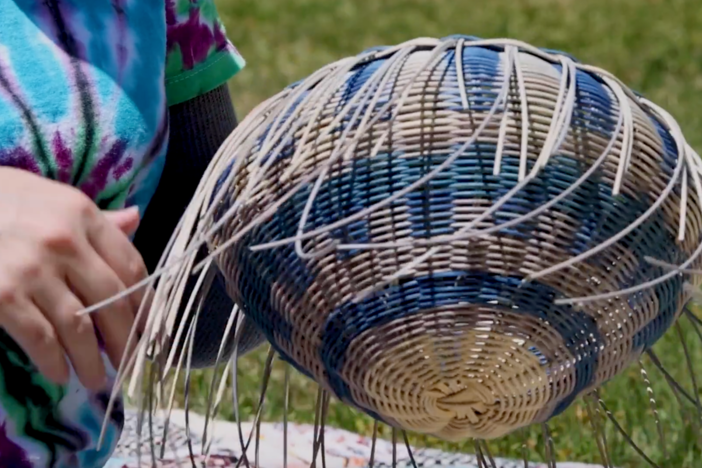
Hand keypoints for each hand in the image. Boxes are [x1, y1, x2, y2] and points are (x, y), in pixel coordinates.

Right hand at [0, 167, 148, 390]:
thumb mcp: (52, 198)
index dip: (146, 303)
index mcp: (82, 215)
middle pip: (113, 301)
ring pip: (79, 327)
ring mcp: (33, 270)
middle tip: (131, 363)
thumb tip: (135, 220)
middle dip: (127, 339)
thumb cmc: (1, 199)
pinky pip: (40, 338)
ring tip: (98, 379)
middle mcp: (64, 242)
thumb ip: (95, 217)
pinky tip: (61, 375)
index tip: (150, 328)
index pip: (131, 266)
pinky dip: (54, 363)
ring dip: (92, 361)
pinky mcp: (3, 297)